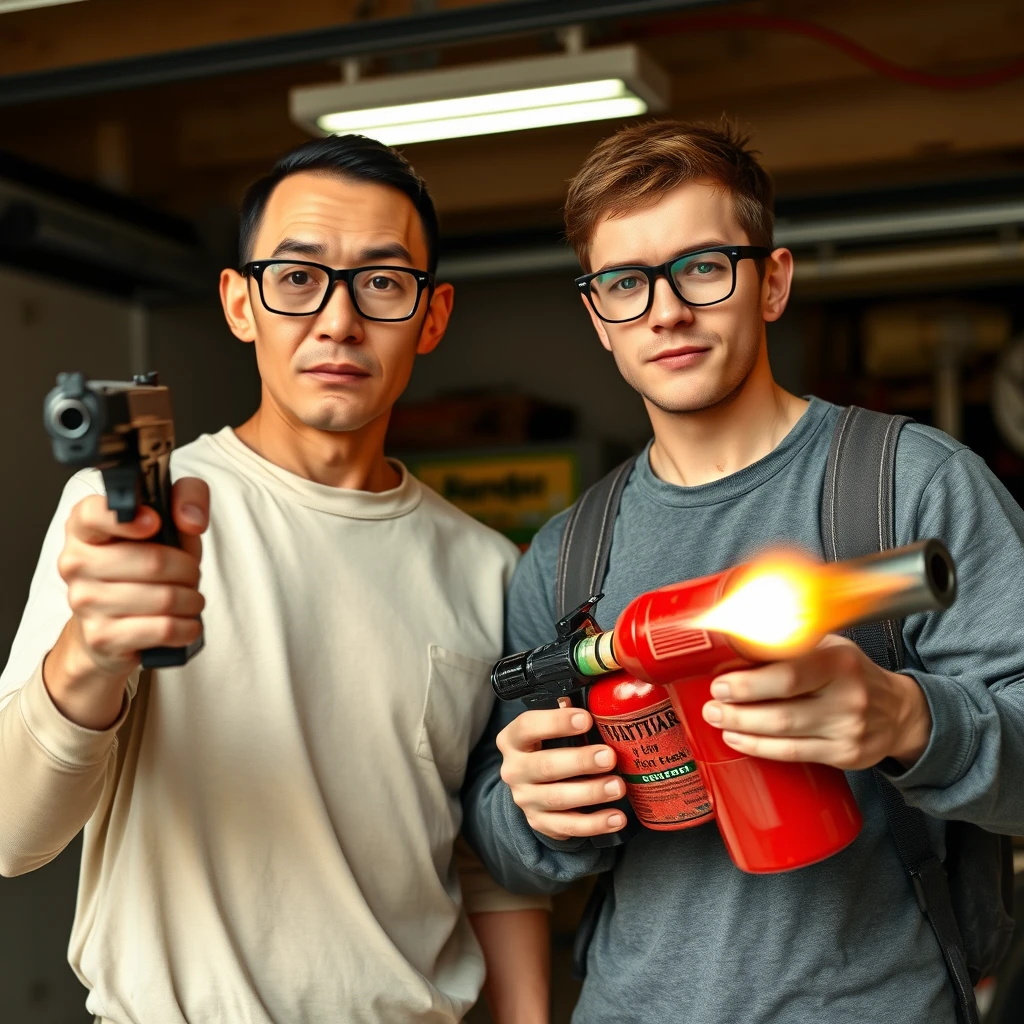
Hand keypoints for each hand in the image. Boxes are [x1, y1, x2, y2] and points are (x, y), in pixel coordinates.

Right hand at [43, 477, 208, 729]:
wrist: (114, 629)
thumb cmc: (143, 566)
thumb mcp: (169, 523)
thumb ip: (186, 497)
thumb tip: (192, 521)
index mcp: (84, 527)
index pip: (93, 514)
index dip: (129, 518)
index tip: (155, 522)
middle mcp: (75, 562)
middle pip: (154, 562)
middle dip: (188, 569)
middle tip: (190, 574)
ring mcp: (84, 602)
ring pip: (165, 598)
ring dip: (192, 599)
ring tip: (189, 598)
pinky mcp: (102, 637)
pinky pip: (164, 629)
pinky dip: (188, 626)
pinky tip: (186, 623)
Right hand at [496, 707, 627, 839]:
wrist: (531, 786)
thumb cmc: (547, 747)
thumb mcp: (548, 730)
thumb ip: (565, 716)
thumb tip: (596, 702)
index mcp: (513, 739)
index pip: (527, 727)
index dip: (556, 722)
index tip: (586, 719)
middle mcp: (514, 770)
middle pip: (544, 766)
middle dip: (580, 762)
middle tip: (609, 756)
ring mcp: (525, 799)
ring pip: (557, 799)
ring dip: (591, 793)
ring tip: (618, 787)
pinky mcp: (540, 823)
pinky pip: (567, 827)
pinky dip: (594, 824)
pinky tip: (616, 817)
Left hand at [700, 634, 931, 769]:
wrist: (900, 712)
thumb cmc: (853, 673)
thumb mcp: (831, 647)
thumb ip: (792, 646)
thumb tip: (738, 642)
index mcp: (840, 662)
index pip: (789, 675)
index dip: (749, 683)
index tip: (721, 684)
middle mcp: (847, 697)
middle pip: (782, 711)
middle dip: (738, 710)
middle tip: (712, 705)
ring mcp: (847, 730)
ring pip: (784, 735)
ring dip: (743, 729)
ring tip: (719, 720)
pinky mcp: (845, 756)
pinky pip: (794, 754)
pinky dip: (760, 748)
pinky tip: (739, 739)